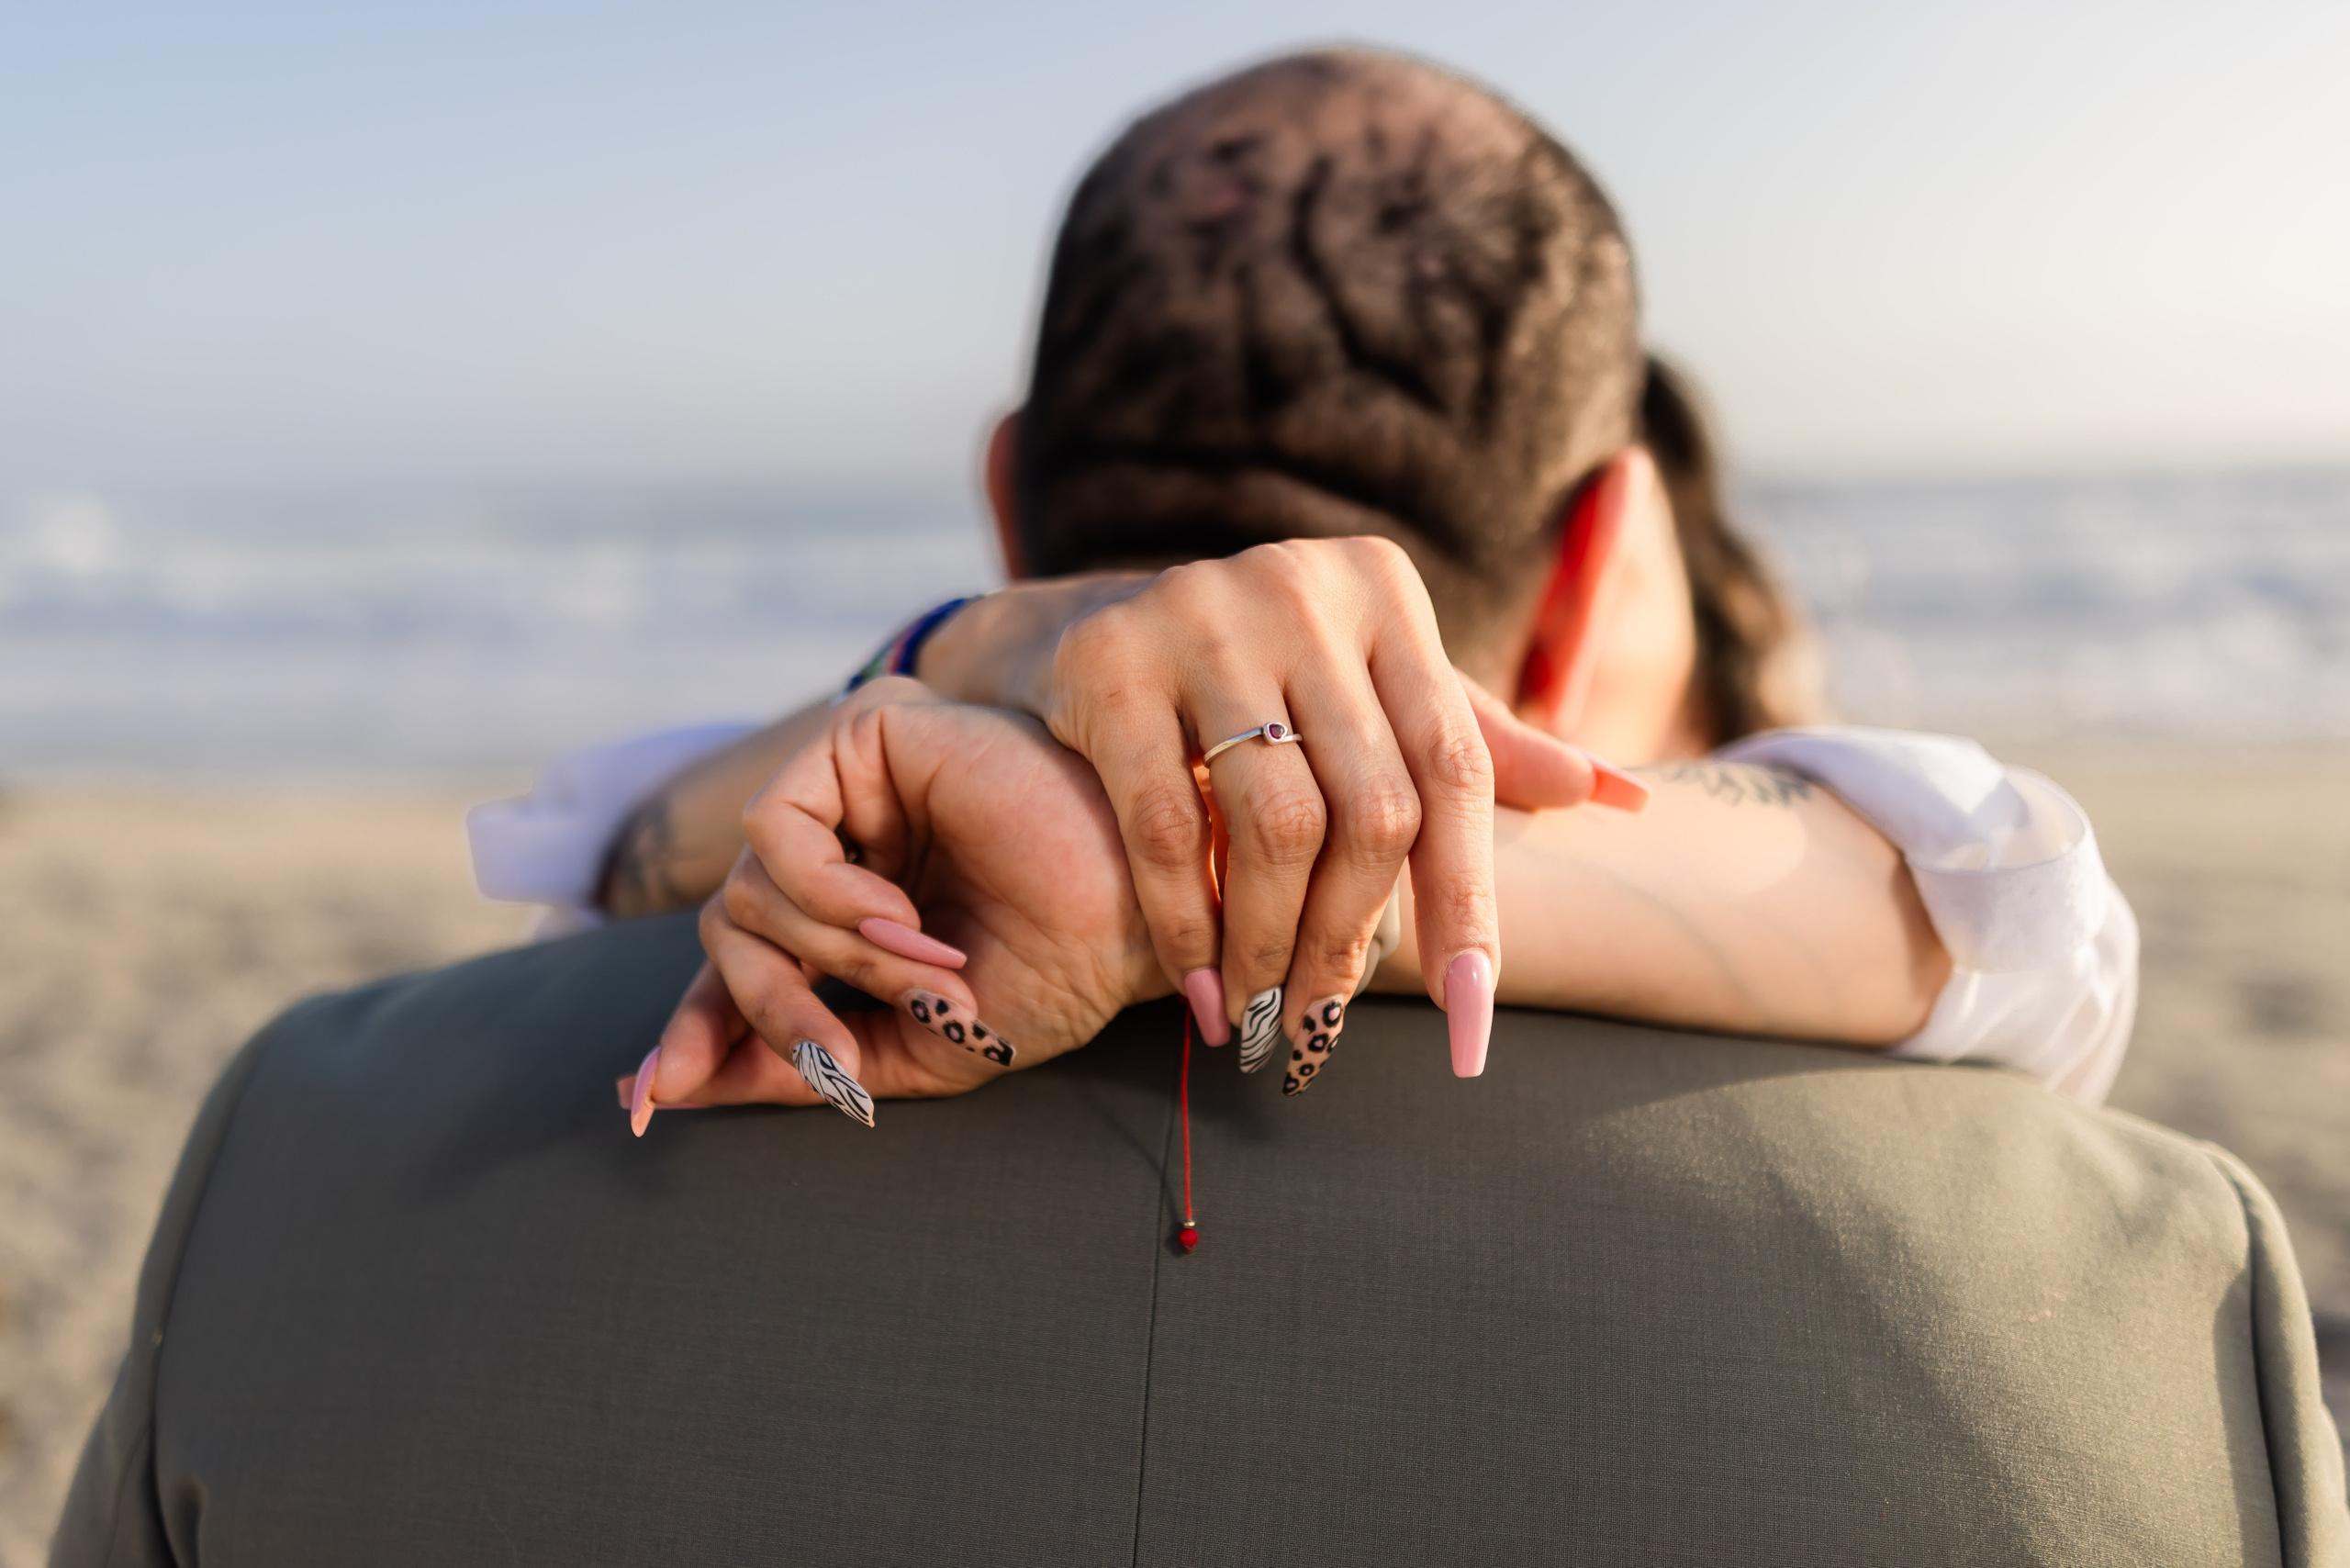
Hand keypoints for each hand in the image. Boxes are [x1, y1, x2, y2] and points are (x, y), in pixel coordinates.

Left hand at [621, 681, 1159, 1126]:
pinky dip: (824, 896)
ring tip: (925, 968)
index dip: (695, 1025)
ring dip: (829, 957)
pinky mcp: (864, 735)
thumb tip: (671, 1088)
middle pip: (727, 929)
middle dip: (767, 1007)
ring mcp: (855, 784)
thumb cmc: (1059, 975)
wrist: (1139, 918)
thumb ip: (801, 1058)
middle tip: (836, 1055)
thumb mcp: (915, 1047)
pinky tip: (898, 915)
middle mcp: (850, 836)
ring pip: (745, 890)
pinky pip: (776, 832)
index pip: (743, 957)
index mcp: (861, 904)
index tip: (649, 1098)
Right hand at [987, 536, 1638, 1079]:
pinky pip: (1166, 825)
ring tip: (1264, 1020)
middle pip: (1373, 807)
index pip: (1454, 767)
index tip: (1470, 1013)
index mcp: (1386, 592)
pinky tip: (1201, 991)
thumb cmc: (1261, 683)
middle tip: (1323, 1029)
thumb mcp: (1373, 696)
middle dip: (1353, 941)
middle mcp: (1303, 587)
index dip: (1469, 900)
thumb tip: (1623, 797)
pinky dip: (1188, 927)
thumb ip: (1483, 746)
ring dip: (1273, 948)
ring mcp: (1203, 612)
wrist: (1083, 632)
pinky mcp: (1111, 659)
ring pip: (1278, 823)